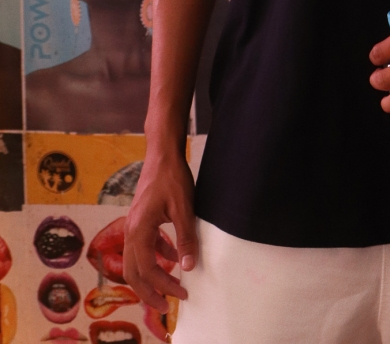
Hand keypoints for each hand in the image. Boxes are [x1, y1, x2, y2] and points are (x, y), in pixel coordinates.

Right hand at [123, 148, 196, 311]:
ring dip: (151, 277)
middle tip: (167, 306)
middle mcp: (130, 231)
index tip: (181, 293)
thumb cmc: (172, 177)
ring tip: (169, 287)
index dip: (163, 286)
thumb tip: (188, 268)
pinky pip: (143, 246)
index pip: (147, 270)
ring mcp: (133, 225)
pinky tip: (172, 257)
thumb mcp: (184, 208)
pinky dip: (155, 256)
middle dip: (149, 292)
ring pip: (135, 262)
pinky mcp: (140, 220)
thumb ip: (185, 239)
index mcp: (139, 230)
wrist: (163, 153)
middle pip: (133, 272)